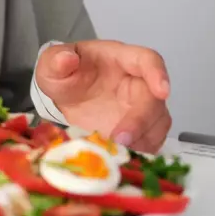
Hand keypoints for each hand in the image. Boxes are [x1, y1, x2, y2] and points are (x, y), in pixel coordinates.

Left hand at [35, 40, 171, 152]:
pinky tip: (122, 157)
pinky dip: (140, 151)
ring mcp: (142, 108)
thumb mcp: (52, 66)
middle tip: (121, 139)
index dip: (157, 74)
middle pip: (154, 99)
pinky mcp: (141, 130)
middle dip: (142, 120)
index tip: (162, 91)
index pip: (147, 59)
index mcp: (120, 59)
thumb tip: (66, 58)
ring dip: (143, 140)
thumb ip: (56, 60)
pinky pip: (150, 142)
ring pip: (157, 124)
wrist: (68, 98)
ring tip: (119, 152)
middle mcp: (138, 82)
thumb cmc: (66, 75)